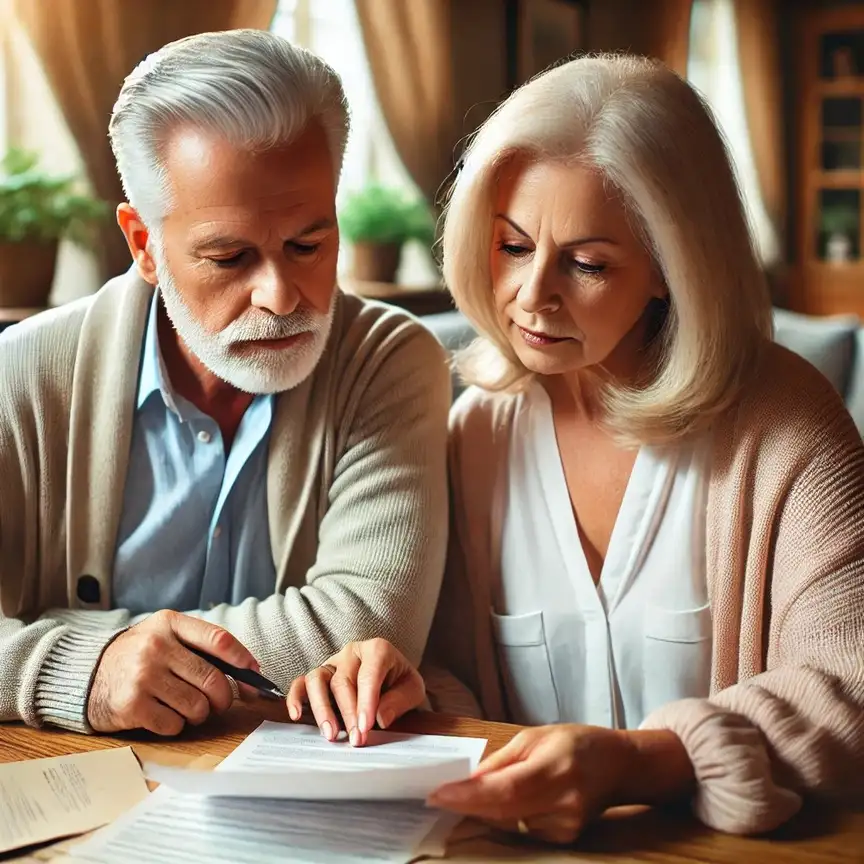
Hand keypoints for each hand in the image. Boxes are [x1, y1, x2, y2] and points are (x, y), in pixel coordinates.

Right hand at [87, 610, 258, 735]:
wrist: (87, 674)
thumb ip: (202, 647)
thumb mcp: (166, 635)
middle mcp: (157, 646)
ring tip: (186, 707)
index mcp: (170, 623)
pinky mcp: (132, 705)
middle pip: (213, 680)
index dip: (244, 662)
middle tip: (218, 703)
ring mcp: (143, 675)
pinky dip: (176, 725)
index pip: (220, 640)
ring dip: (199, 714)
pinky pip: (175, 725)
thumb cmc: (140, 656)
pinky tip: (163, 714)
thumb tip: (250, 673)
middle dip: (223, 698)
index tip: (254, 677)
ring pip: (197, 706)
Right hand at [286, 638, 424, 746]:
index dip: (366, 702)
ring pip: (317, 679)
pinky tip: (297, 715)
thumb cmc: (401, 682)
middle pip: (343, 681)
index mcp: (378, 649)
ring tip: (331, 734)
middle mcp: (352, 652)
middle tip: (356, 739)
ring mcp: (333, 662)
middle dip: (348, 713)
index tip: (365, 727)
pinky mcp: (320, 675)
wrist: (393, 679)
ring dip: (322, 709)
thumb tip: (379, 718)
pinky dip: (296, 697)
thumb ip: (399, 701)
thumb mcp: (413, 690)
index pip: (368, 674)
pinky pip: (301, 682)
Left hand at [427, 724, 692, 845]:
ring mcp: (566, 825)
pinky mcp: (565, 838)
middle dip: (467, 805)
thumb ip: (501, 761)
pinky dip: (508, 815)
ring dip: (487, 809)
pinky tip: (517, 799)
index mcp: (555, 767)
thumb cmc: (575, 742)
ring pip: (509, 822)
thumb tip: (470, 781)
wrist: (618, 766)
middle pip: (503, 812)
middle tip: (438, 796)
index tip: (437, 795)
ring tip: (480, 791)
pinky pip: (522, 828)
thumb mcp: (535, 736)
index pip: (505, 789)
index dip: (469, 796)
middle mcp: (563, 802)